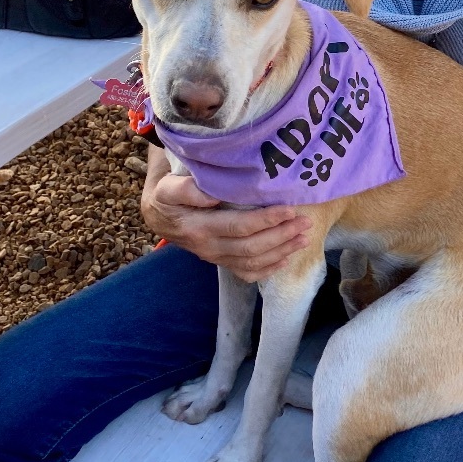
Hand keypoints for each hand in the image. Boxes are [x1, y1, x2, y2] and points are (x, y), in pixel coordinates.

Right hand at [142, 171, 312, 280]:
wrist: (157, 215)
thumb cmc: (167, 195)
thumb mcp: (168, 187)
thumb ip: (188, 190)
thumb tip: (214, 196)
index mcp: (198, 227)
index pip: (238, 227)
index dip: (266, 220)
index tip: (289, 209)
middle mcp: (208, 247)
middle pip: (251, 248)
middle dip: (282, 236)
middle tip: (305, 222)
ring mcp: (215, 258)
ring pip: (252, 263)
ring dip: (281, 252)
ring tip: (304, 238)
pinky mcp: (220, 262)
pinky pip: (246, 273)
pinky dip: (269, 269)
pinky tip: (286, 259)